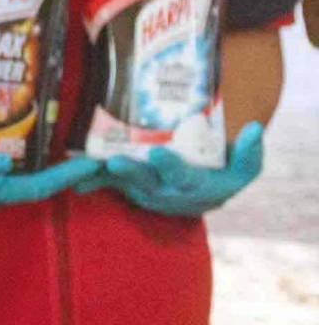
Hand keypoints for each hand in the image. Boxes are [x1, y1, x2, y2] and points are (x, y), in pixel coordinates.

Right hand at [0, 140, 104, 220]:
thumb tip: (3, 161)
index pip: (35, 187)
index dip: (66, 176)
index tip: (95, 162)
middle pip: (34, 186)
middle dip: (64, 174)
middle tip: (92, 154)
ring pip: (20, 179)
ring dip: (45, 167)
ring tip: (67, 147)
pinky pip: (1, 171)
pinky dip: (20, 159)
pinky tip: (21, 144)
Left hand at [94, 120, 263, 217]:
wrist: (201, 196)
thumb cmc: (223, 175)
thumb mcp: (244, 169)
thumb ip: (249, 152)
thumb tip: (254, 129)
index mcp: (195, 185)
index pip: (183, 176)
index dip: (171, 166)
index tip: (158, 153)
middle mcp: (165, 192)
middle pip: (147, 182)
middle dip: (131, 172)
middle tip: (116, 161)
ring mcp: (143, 191)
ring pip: (122, 183)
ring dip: (104, 175)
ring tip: (87, 164)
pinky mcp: (127, 188)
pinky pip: (105, 183)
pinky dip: (89, 179)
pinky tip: (70, 174)